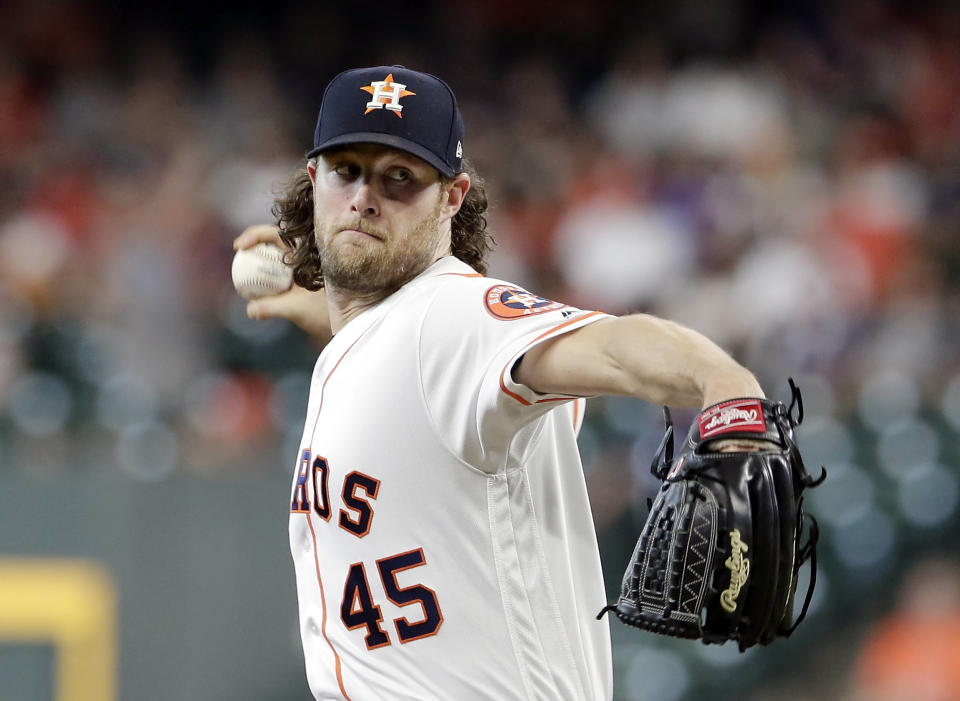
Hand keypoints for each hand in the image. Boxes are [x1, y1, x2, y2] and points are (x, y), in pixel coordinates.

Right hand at [233, 225, 331, 342]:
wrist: (347, 322)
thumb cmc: (326, 313)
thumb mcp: (296, 309)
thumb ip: (271, 308)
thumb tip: (249, 309)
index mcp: (305, 255)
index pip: (276, 234)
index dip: (255, 235)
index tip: (240, 246)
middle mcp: (304, 258)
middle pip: (273, 242)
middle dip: (253, 245)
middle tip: (238, 254)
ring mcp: (302, 269)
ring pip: (275, 259)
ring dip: (258, 263)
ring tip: (243, 276)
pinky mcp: (300, 282)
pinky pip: (278, 275)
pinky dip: (265, 279)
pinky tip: (255, 291)